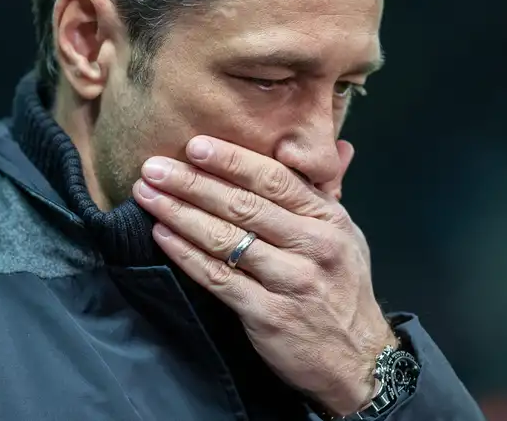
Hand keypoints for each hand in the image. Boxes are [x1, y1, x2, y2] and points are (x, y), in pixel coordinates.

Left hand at [132, 136, 396, 415]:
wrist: (358, 360)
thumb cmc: (344, 292)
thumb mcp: (348, 237)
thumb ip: (324, 195)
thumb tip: (334, 145)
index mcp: (328, 220)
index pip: (275, 179)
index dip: (232, 160)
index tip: (195, 145)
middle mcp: (312, 246)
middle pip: (244, 205)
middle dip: (192, 182)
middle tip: (155, 167)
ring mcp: (290, 281)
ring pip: (225, 239)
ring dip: (180, 213)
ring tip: (148, 195)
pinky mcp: (268, 314)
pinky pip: (218, 278)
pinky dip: (186, 254)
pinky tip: (162, 235)